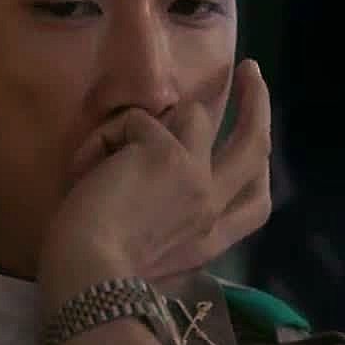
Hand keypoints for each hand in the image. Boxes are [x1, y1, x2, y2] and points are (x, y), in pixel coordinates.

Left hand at [37, 59, 272, 311]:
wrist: (86, 276)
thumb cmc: (102, 274)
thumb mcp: (152, 257)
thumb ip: (171, 222)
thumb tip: (163, 178)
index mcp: (210, 242)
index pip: (256, 201)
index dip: (259, 164)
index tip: (255, 135)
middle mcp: (213, 208)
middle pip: (255, 144)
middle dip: (256, 102)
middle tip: (251, 69)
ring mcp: (198, 178)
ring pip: (192, 114)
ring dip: (147, 122)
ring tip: (103, 156)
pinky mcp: (169, 154)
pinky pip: (137, 120)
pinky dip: (105, 139)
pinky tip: (85, 170)